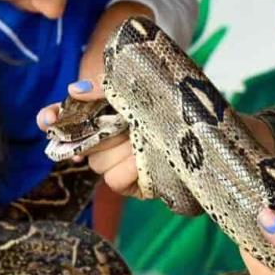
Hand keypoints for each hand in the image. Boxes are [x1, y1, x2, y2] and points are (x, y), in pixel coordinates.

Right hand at [36, 84, 274, 196]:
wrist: (227, 130)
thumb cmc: (189, 105)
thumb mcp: (153, 88)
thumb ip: (112, 87)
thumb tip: (74, 90)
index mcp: (112, 115)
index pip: (69, 118)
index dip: (54, 118)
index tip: (47, 118)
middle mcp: (114, 142)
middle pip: (85, 147)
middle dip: (102, 136)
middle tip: (126, 127)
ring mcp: (128, 166)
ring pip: (102, 169)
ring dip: (122, 155)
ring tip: (144, 144)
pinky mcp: (144, 186)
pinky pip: (122, 185)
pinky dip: (134, 173)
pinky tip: (149, 161)